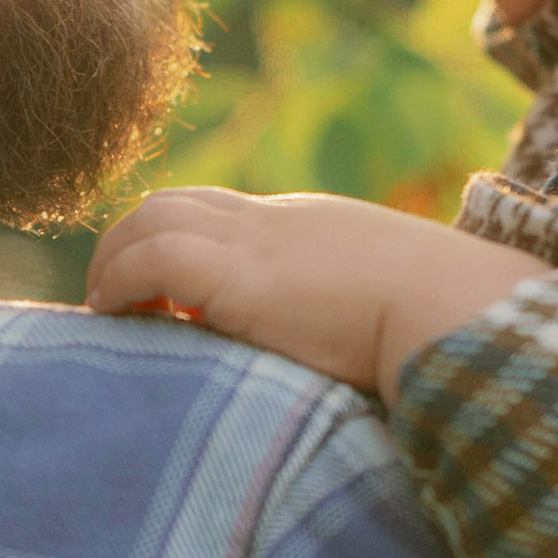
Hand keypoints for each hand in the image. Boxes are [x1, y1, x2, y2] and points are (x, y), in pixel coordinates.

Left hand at [88, 186, 529, 402]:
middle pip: (174, 202)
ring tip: (105, 311)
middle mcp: (274, 221)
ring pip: (151, 218)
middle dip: (129, 241)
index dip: (176, 241)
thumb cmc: (438, 321)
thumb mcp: (389, 302)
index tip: (159, 294)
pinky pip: (153, 259)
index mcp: (308, 226)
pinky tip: (114, 316)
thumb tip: (358, 356)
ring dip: (114, 260)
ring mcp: (255, 243)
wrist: (452, 309)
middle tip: (112, 296)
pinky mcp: (240, 278)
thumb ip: (357, 311)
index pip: (219, 212)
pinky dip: (120, 281)